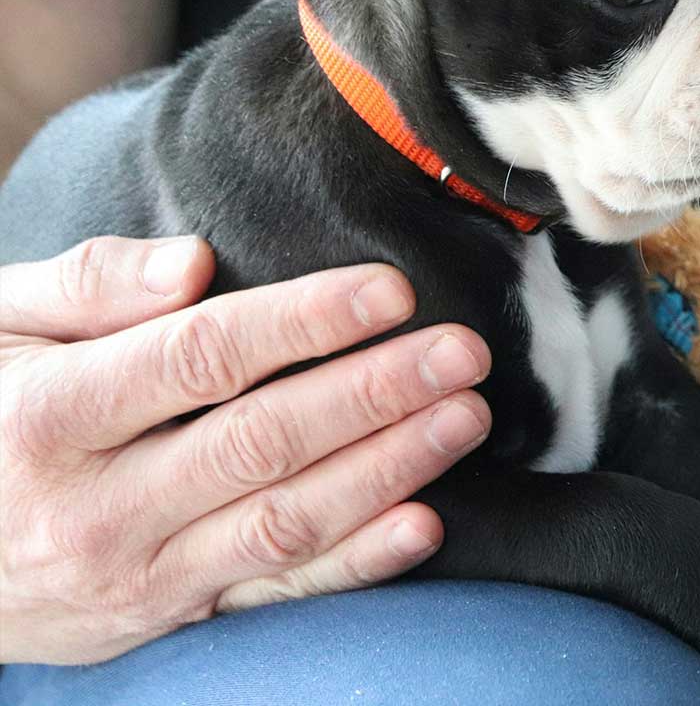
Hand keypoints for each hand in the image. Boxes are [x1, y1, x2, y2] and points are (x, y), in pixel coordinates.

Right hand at [0, 236, 492, 663]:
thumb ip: (89, 288)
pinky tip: (423, 524)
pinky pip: (274, 592)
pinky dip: (354, 565)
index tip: (391, 291)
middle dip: (375, 392)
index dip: (304, 323)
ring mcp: (135, 574)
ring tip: (464, 417)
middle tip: (462, 352)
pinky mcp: (167, 617)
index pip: (200, 359)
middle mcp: (95, 507)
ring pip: (283, 520)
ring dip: (388, 468)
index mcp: (50, 415)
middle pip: (261, 441)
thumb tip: (195, 266)